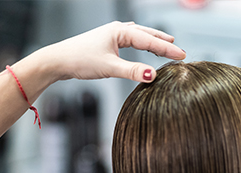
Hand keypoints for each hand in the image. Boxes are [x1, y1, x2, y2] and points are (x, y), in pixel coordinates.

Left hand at [49, 21, 185, 81]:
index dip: (166, 49)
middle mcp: (116, 30)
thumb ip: (132, 72)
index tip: (182, 56)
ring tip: (166, 45)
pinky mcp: (106, 43)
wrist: (58, 60)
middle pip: (146, 34)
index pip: (148, 40)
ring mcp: (111, 36)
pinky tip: (142, 44)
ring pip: (138, 36)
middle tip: (179, 51)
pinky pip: (130, 41)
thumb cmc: (80, 60)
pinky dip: (140, 43)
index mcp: (119, 32)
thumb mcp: (109, 68)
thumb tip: (153, 75)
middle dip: (163, 42)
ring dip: (152, 41)